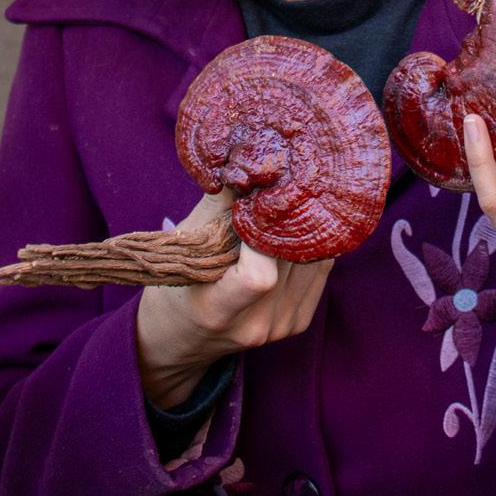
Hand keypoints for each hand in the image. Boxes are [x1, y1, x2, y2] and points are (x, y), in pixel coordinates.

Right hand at [136, 188, 332, 407]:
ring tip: (286, 200)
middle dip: (284, 216)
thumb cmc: (176, 286)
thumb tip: (248, 155)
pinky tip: (295, 225)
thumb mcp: (184, 245)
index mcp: (218, 312)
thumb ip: (219, 204)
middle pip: (288, 257)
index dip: (263, 235)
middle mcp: (257, 324)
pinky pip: (319, 269)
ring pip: (311, 259)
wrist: (182, 340)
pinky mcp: (300, 321)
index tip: (253, 204)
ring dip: (301, 226)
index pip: (259, 276)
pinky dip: (308, 242)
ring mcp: (282, 326)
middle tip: (279, 182)